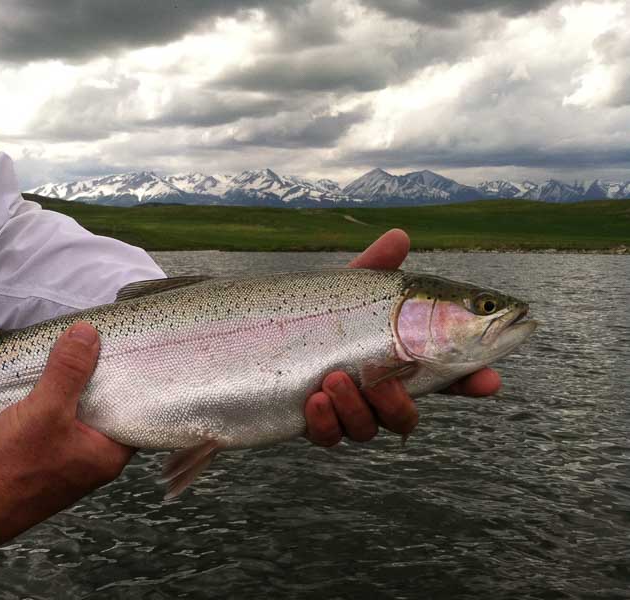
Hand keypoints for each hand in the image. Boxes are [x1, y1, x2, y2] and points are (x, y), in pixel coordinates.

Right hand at [0, 322, 130, 592]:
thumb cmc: (11, 467)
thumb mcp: (45, 411)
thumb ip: (69, 371)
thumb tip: (88, 332)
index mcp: (107, 455)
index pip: (134, 412)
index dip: (132, 380)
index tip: (127, 349)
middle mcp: (91, 461)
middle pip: (103, 410)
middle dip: (95, 377)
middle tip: (93, 341)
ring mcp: (63, 462)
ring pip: (74, 415)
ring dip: (67, 388)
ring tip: (65, 351)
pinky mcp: (37, 460)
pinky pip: (50, 423)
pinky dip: (46, 401)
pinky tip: (37, 379)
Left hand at [303, 229, 500, 445]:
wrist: (271, 334)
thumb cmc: (324, 309)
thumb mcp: (349, 287)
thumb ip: (376, 267)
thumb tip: (399, 236)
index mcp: (400, 360)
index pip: (447, 376)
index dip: (472, 381)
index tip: (490, 380)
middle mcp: (379, 392)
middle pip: (406, 416)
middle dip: (398, 404)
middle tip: (378, 381)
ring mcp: (349, 411)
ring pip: (368, 429)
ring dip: (355, 407)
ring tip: (335, 379)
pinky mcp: (318, 423)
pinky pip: (329, 437)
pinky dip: (326, 422)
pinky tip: (315, 400)